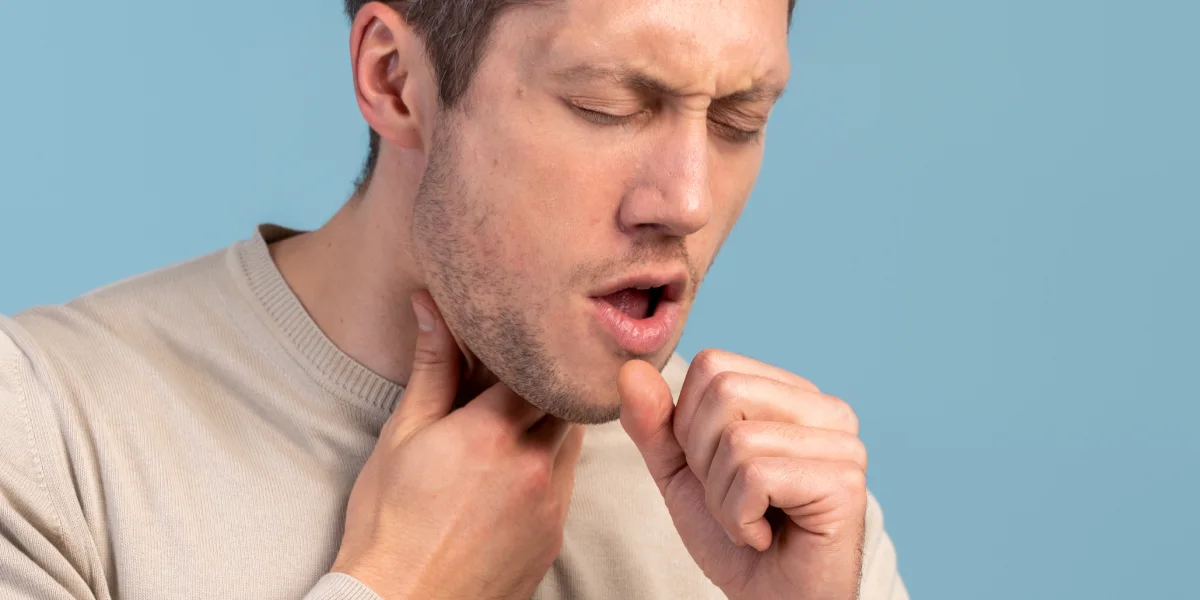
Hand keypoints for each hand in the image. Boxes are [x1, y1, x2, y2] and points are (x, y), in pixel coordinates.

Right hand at [331, 291, 584, 599]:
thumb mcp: (402, 436)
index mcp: (492, 432)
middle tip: (517, 375)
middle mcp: (534, 464)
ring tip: (511, 421)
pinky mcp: (555, 535)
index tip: (512, 341)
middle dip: (543, 383)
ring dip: (550, 422)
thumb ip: (432, 368)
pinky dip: (550, 463)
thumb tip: (433, 307)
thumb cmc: (388, 525)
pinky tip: (514, 467)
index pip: (537, 365)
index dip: (527, 349)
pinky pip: (568, 481)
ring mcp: (551, 503)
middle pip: (564, 399)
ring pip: (572, 439)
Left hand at [619, 349, 866, 599]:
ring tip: (749, 522)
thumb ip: (655, 423)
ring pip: (737, 438)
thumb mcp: (681, 473)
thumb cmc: (736, 538)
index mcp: (792, 394)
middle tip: (733, 499)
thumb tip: (631, 370)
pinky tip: (763, 536)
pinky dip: (739, 518)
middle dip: (704, 459)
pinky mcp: (844, 481)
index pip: (713, 365)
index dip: (689, 424)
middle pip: (724, 392)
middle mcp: (826, 409)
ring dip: (722, 498)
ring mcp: (842, 443)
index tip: (716, 471)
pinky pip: (756, 477)